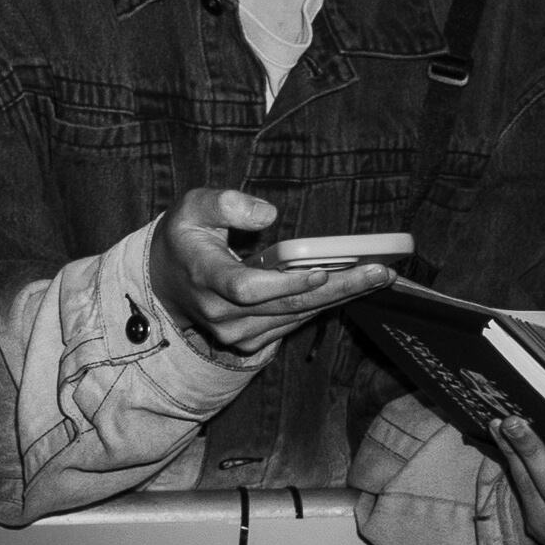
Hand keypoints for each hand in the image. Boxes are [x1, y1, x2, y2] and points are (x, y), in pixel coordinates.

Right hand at [145, 186, 397, 357]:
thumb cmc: (185, 238)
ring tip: (377, 276)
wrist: (166, 282)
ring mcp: (235, 333)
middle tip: (378, 272)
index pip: (247, 288)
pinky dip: (324, 305)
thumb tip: (268, 213)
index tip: (321, 271)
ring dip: (340, 297)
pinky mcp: (249, 341)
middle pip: (286, 305)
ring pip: (296, 316)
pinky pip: (293, 322)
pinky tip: (351, 288)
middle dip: (338, 288)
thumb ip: (225, 203)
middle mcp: (220, 312)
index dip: (286, 283)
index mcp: (204, 276)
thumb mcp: (192, 207)